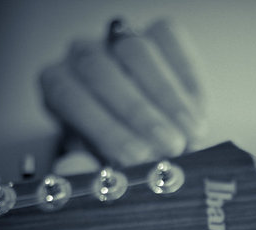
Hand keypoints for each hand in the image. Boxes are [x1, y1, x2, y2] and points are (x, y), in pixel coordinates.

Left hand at [39, 18, 205, 166]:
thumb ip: (90, 170)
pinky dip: (187, 80)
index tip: (134, 157)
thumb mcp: (104, 165)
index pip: (68, 96)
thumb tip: (83, 172)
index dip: (102, 128)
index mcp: (59, 85)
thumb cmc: (123, 148)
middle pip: (99, 70)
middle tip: (167, 146)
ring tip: (188, 135)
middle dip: (137, 112)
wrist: (153, 134)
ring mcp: (120, 39)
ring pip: (136, 53)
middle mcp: (82, 56)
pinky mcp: (158, 32)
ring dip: (167, 99)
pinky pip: (169, 40)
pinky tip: (197, 114)